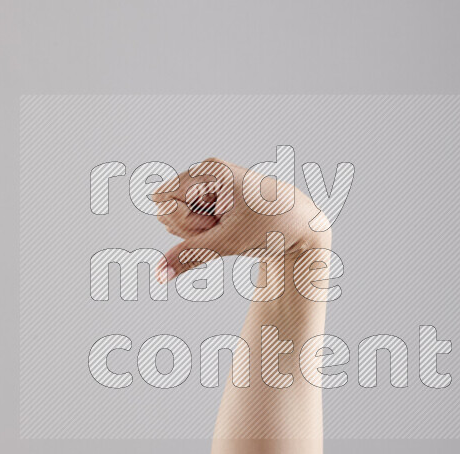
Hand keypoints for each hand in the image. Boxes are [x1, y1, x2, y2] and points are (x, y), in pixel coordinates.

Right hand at [153, 158, 329, 282]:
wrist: (301, 227)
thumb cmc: (271, 227)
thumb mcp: (229, 243)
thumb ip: (190, 256)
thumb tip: (159, 275)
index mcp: (210, 171)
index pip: (163, 198)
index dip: (183, 220)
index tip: (214, 224)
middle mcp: (206, 173)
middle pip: (165, 208)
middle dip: (190, 227)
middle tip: (222, 227)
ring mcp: (208, 186)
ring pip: (174, 216)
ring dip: (196, 231)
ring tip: (226, 227)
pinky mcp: (211, 199)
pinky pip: (187, 218)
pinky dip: (202, 231)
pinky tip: (223, 228)